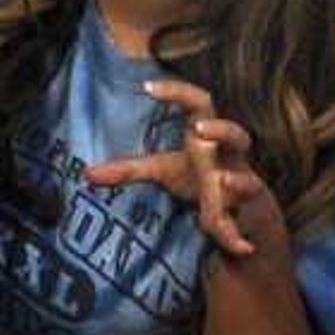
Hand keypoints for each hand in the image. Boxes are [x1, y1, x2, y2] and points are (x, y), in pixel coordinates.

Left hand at [90, 76, 286, 262]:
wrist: (241, 211)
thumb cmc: (200, 180)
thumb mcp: (163, 171)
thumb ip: (128, 170)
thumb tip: (86, 173)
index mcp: (208, 139)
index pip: (200, 104)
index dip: (178, 92)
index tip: (147, 87)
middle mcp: (230, 158)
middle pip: (238, 134)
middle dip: (222, 130)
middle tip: (199, 127)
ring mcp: (244, 186)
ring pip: (248, 180)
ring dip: (236, 181)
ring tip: (220, 181)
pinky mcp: (247, 216)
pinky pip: (244, 225)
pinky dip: (239, 236)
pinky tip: (240, 248)